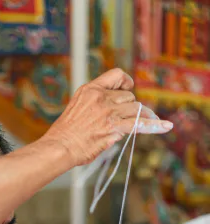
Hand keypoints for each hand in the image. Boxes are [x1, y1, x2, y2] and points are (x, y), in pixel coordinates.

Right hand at [43, 68, 172, 166]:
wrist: (59, 147)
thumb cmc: (65, 134)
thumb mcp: (77, 108)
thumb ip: (95, 105)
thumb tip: (114, 112)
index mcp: (90, 89)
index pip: (116, 75)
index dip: (126, 82)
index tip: (128, 89)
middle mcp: (101, 97)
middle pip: (129, 96)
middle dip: (131, 107)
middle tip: (128, 119)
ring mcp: (108, 112)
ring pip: (135, 108)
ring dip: (140, 117)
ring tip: (146, 123)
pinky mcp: (113, 127)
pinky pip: (139, 124)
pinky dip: (154, 126)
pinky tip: (166, 127)